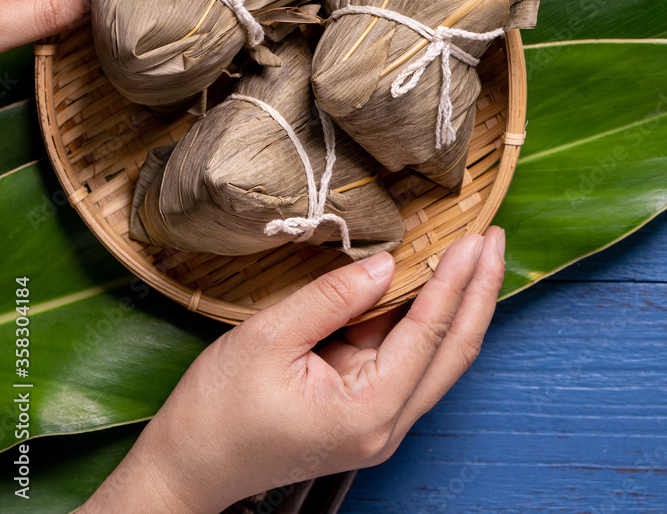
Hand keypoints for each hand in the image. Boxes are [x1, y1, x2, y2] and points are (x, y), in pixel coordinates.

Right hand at [81, 227, 505, 513]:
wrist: (190, 466)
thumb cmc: (219, 409)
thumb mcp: (269, 338)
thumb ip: (333, 298)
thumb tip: (386, 263)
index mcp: (367, 411)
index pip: (427, 333)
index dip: (455, 281)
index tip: (476, 236)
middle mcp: (386, 424)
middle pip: (453, 352)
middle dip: (479, 292)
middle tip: (495, 238)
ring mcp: (379, 422)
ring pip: (437, 358)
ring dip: (459, 304)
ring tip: (475, 254)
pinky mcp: (365, 411)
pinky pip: (408, 360)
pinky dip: (425, 319)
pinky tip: (431, 284)